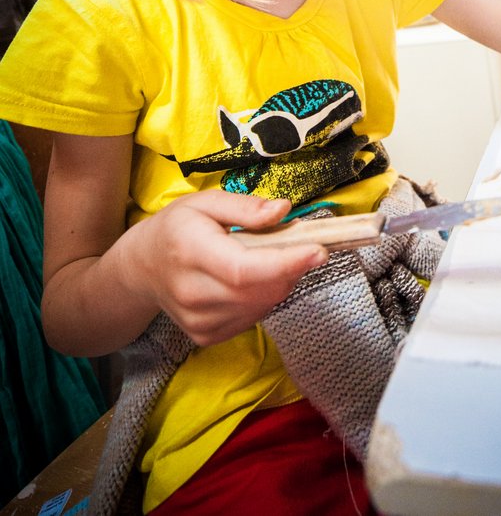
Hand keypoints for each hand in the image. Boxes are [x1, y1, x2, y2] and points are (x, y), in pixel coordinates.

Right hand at [126, 190, 327, 346]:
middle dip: (292, 268)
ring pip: (262, 306)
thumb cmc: (177, 228)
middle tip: (302, 245)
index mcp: (190, 252)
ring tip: (270, 258)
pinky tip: (253, 280)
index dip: (286, 263)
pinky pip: (253, 318)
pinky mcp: (206, 336)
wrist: (143, 268)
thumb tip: (284, 210)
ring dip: (280, 282)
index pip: (244, 269)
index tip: (319, 250)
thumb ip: (246, 208)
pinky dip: (265, 297)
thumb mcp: (205, 202)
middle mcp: (193, 293)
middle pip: (258, 290)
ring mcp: (198, 321)